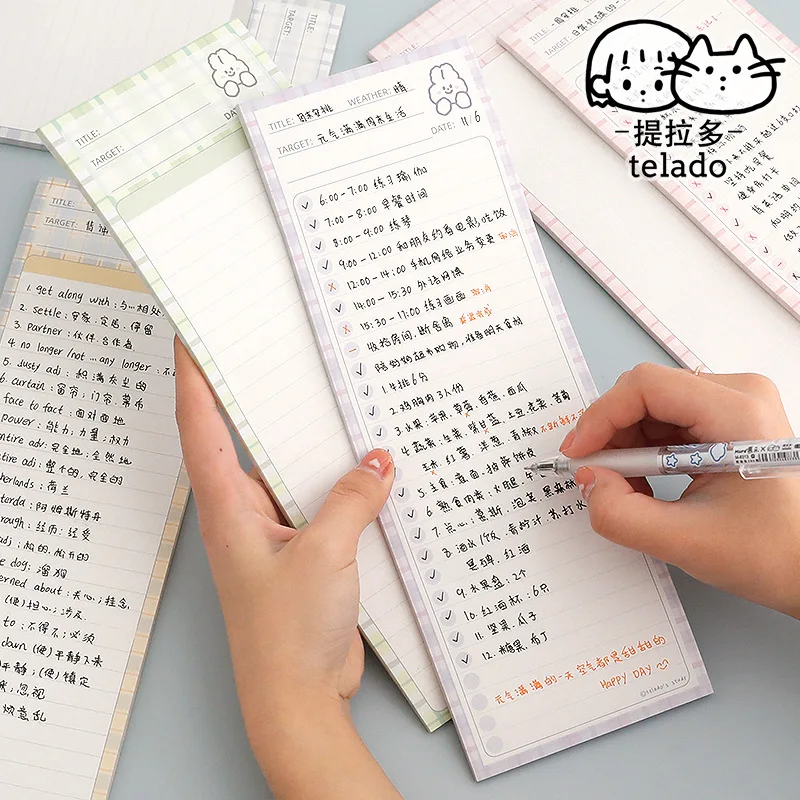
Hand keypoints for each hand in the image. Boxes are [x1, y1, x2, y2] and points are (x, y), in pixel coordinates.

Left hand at [174, 340, 401, 798]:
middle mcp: (245, 511)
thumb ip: (352, 500)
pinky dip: (343, 482)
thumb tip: (378, 460)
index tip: (192, 332)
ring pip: (293, 469)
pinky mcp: (305, 548)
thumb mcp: (323, 555)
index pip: (201, 425)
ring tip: (343, 398)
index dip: (193, 375)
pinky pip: (323, 500)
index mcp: (228, 506)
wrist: (298, 696)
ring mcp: (275, 529)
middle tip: (283, 346)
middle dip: (264, 393)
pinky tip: (374, 468)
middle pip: (249, 436)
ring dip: (316, 443)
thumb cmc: (287, 633)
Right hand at [562, 364, 799, 617]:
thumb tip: (588, 481)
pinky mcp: (728, 420)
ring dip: (627, 446)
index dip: (601, 417)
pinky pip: (668, 421)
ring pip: (653, 407)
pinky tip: (647, 484)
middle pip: (647, 394)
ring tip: (627, 488)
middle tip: (597, 476)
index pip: (646, 387)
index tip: (579, 453)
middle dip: (612, 435)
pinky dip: (645, 451)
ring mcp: (735, 405)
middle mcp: (739, 395)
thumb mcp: (688, 542)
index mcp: (738, 413)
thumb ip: (622, 514)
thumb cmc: (775, 553)